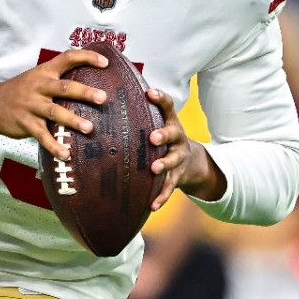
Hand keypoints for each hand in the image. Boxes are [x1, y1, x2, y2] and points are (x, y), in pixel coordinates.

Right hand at [0, 50, 107, 160]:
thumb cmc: (21, 90)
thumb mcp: (37, 77)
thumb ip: (58, 78)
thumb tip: (88, 83)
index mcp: (45, 72)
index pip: (67, 58)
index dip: (86, 57)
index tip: (105, 63)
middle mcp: (40, 87)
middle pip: (64, 88)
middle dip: (84, 93)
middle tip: (103, 98)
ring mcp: (32, 106)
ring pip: (55, 112)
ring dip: (73, 120)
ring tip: (89, 128)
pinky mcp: (26, 124)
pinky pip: (42, 136)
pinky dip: (54, 146)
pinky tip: (66, 154)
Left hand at [146, 88, 224, 209]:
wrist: (192, 163)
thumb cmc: (164, 139)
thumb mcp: (159, 123)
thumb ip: (141, 113)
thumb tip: (107, 95)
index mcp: (171, 123)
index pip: (168, 107)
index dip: (161, 99)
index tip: (150, 92)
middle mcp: (177, 139)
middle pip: (173, 135)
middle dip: (163, 135)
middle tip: (152, 137)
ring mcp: (178, 159)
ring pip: (173, 161)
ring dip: (164, 164)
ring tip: (154, 168)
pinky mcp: (176, 177)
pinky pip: (169, 188)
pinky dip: (161, 197)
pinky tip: (152, 206)